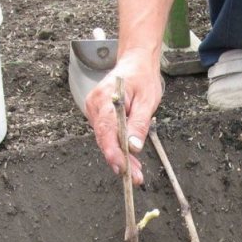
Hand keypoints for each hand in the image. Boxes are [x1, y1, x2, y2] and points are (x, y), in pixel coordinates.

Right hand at [85, 49, 162, 184]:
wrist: (135, 63)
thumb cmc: (143, 78)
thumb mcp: (148, 100)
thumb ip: (139, 123)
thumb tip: (133, 146)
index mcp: (106, 98)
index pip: (106, 130)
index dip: (113, 152)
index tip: (122, 169)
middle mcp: (94, 105)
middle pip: (105, 139)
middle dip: (120, 161)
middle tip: (136, 178)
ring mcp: (93, 111)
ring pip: (105, 141)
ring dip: (121, 157)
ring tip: (136, 173)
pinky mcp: (97, 116)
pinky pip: (107, 136)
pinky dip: (118, 148)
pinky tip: (130, 160)